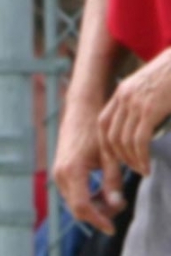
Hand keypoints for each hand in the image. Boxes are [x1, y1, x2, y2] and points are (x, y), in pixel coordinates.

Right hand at [53, 92, 116, 232]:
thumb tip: (116, 204)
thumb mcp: (110, 155)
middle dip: (99, 214)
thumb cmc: (97, 128)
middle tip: (121, 206)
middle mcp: (60, 176)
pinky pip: (72, 193)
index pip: (83, 207)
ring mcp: (58, 174)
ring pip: (74, 203)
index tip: (113, 228)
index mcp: (72, 172)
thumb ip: (113, 181)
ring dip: (94, 206)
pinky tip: (103, 191)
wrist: (81, 108)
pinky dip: (88, 198)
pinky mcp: (60, 172)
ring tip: (115, 197)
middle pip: (77, 209)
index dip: (98, 220)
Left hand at [98, 47, 170, 180]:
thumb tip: (143, 124)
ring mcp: (135, 103)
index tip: (116, 158)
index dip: (107, 144)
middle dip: (119, 158)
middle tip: (133, 168)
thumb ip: (142, 102)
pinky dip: (141, 157)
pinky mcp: (150, 109)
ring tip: (143, 169)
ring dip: (132, 161)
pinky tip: (147, 166)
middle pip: (110, 136)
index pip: (104, 124)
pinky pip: (139, 140)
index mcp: (122, 91)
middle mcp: (124, 97)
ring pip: (124, 142)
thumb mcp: (153, 85)